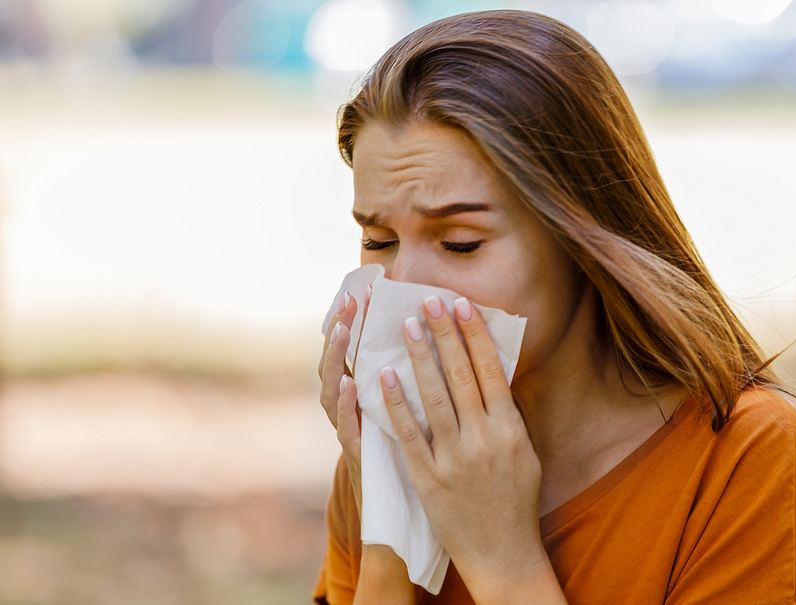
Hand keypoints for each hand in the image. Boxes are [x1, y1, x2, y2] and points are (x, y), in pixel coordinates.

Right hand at [319, 284, 415, 602]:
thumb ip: (420, 384)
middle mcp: (354, 413)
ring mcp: (353, 435)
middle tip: (349, 298)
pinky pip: (349, 431)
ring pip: (336, 391)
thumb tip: (442, 336)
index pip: (359, 350)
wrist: (404, 523)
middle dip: (344, 329)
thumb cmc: (418, 465)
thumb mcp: (416, 419)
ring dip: (340, 358)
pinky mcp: (360, 460)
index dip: (359, 320)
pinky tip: (351, 384)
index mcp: (368, 398)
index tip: (365, 285)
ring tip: (341, 328)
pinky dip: (347, 408)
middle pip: (342, 363)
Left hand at [379, 295, 549, 596]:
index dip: (475, 334)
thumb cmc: (516, 500)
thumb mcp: (525, 452)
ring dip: (420, 358)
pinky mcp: (428, 478)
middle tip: (429, 301)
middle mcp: (484, 439)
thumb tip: (493, 372)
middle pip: (462, 376)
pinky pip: (410, 434)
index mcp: (511, 429)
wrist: (503, 553)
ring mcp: (454, 459)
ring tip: (407, 326)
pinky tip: (384, 377)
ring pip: (434, 398)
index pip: (491, 371)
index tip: (462, 305)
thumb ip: (508, 414)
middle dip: (444, 335)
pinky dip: (396, 404)